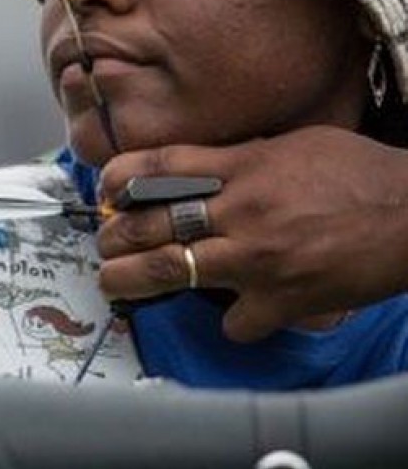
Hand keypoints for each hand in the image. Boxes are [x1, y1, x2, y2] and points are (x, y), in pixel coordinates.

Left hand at [96, 127, 407, 340]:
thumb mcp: (293, 146)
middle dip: (113, 238)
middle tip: (108, 245)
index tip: (105, 193)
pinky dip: (231, 321)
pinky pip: (232, 322)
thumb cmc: (362, 174)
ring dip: (131, 280)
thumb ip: (240, 159)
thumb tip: (198, 168)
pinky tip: (239, 313)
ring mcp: (257, 259)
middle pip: (144, 226)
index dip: (115, 182)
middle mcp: (240, 210)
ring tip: (119, 282)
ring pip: (164, 272)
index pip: (154, 168)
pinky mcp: (281, 300)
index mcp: (241, 166)